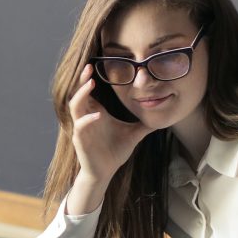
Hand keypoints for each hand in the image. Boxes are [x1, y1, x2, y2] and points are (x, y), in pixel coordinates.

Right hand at [64, 65, 153, 211]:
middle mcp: (86, 117)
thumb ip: (145, 124)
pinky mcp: (80, 140)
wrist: (105, 172)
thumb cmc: (115, 152)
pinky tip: (97, 115)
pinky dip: (87, 120)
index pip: (88, 91)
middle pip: (78, 93)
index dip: (89, 78)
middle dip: (82, 80)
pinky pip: (80, 126)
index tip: (96, 65)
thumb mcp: (134, 134)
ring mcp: (81, 128)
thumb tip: (162, 117)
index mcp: (95, 112)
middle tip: (89, 67)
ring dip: (81, 94)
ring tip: (90, 84)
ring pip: (75, 107)